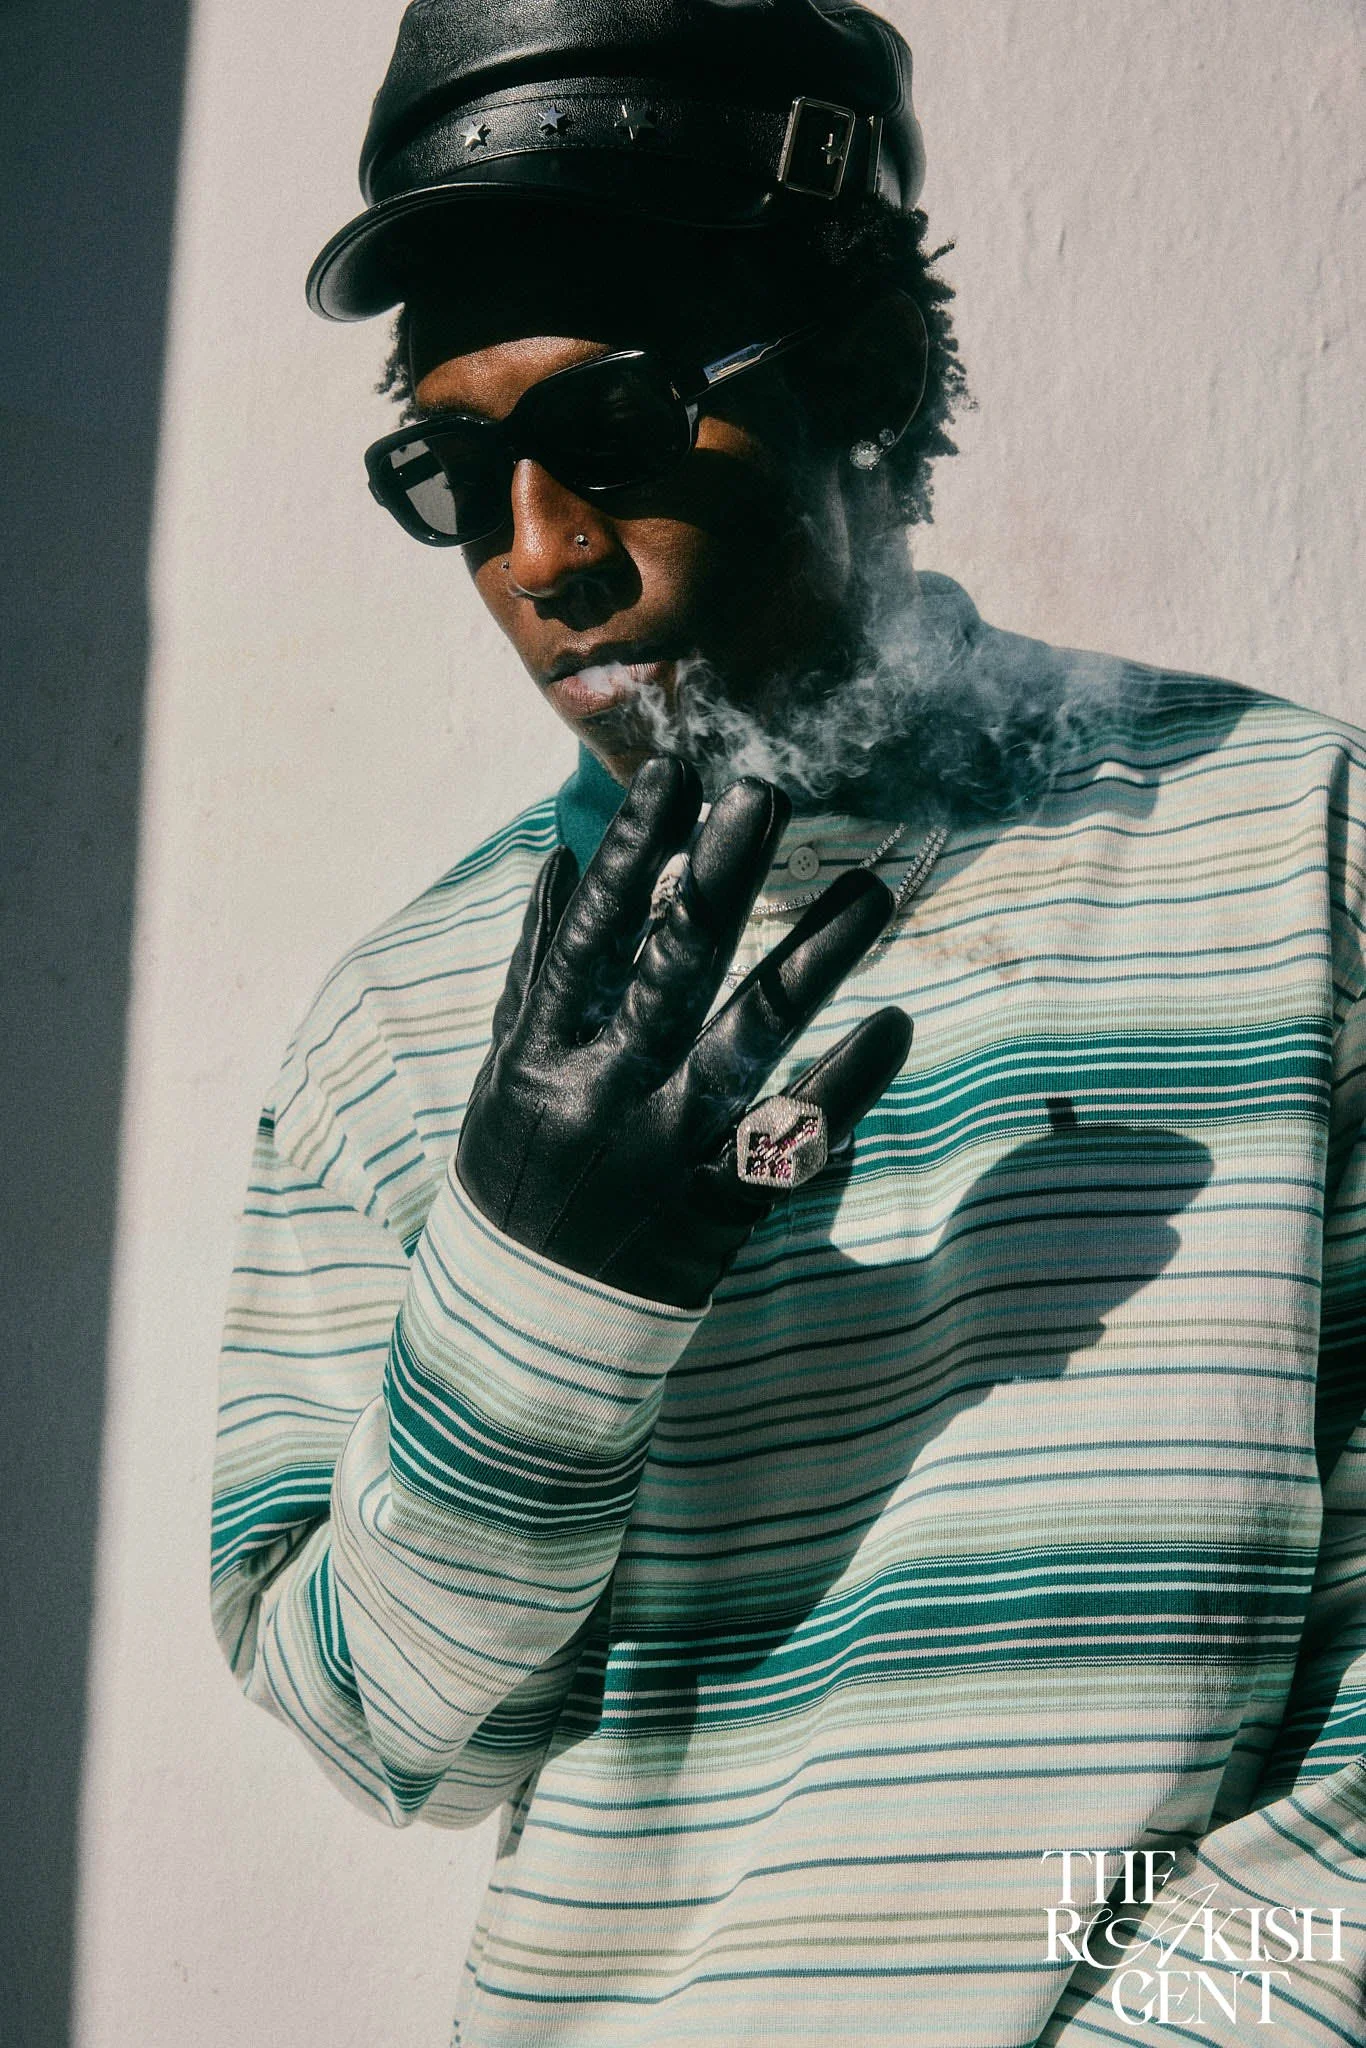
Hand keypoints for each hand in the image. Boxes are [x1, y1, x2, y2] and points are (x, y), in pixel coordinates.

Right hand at [456, 756, 913, 1307]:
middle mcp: (599, 1097)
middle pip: (670, 976)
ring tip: (873, 891)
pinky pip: (790, 1149)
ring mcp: (660, 1158)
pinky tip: (894, 1026)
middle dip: (720, 882)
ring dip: (811, 963)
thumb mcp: (502, 1073)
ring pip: (745, 1047)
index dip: (635, 855)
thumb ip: (534, 970)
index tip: (679, 774)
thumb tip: (561, 862)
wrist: (516, 1334)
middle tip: (771, 794)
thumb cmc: (515, 1178)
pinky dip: (844, 1089)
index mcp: (539, 1056)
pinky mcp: (714, 1216)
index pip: (590, 938)